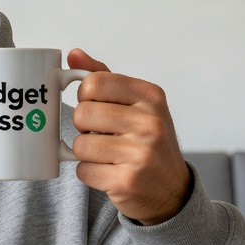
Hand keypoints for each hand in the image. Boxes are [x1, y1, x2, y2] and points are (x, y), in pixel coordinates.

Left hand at [67, 49, 191, 225]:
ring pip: (79, 145)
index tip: (96, 107)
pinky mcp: (128, 181)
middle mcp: (150, 122)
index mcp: (151, 96)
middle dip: (83, 127)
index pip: (93, 82)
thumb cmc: (146, 141)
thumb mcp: (135, 104)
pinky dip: (89, 173)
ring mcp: (142, 153)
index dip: (85, 97)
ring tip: (107, 155)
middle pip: (81, 113)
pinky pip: (83, 171)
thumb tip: (73, 54)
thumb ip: (103, 77)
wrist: (171, 190)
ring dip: (85, 153)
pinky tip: (109, 172)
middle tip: (102, 134)